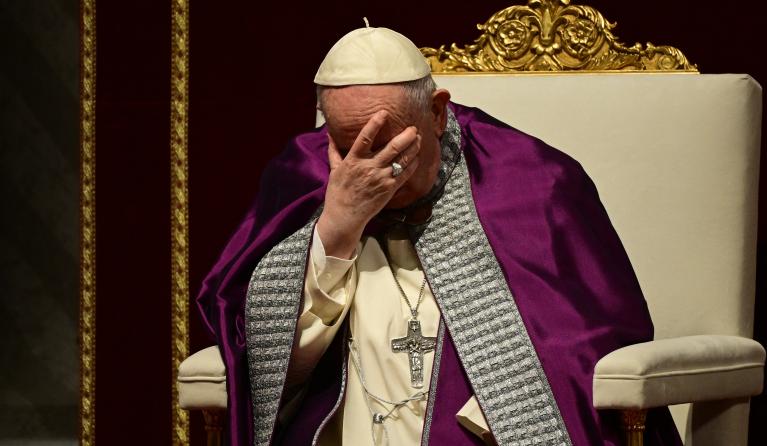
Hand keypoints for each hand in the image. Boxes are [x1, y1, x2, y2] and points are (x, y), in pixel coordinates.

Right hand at [317, 110, 421, 258]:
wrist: (345, 216)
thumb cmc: (338, 193)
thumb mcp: (334, 170)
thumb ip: (334, 151)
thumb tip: (329, 134)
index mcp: (354, 160)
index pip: (365, 138)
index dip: (375, 124)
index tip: (384, 113)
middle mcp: (369, 167)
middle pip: (392, 147)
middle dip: (405, 136)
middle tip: (413, 127)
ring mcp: (381, 178)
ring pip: (402, 159)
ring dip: (413, 147)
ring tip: (419, 138)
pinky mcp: (389, 189)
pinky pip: (405, 174)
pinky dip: (413, 164)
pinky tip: (417, 156)